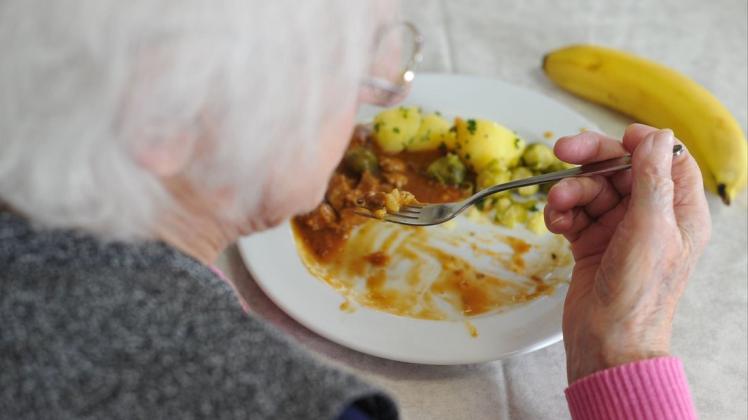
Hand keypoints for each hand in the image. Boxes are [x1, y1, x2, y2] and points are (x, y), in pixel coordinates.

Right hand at [544, 124, 710, 383]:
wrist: (607, 343)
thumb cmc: (638, 297)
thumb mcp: (650, 230)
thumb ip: (653, 179)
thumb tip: (656, 135)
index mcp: (679, 212)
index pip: (666, 160)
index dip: (642, 144)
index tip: (617, 139)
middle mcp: (651, 218)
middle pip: (622, 169)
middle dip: (592, 160)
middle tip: (562, 149)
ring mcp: (619, 231)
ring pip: (592, 190)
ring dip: (570, 192)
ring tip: (557, 205)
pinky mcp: (592, 243)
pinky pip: (574, 213)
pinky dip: (561, 213)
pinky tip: (554, 223)